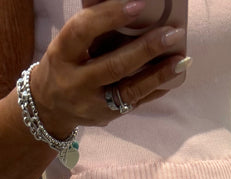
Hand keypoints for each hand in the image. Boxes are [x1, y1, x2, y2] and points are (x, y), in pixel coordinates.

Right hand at [30, 0, 188, 137]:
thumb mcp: (68, 44)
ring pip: (128, 90)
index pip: (83, 31)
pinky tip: (174, 76)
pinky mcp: (107, 117)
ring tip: (181, 59)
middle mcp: (75, 82)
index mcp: (62, 54)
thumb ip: (91, 29)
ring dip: (158, 74)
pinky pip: (136, 102)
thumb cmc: (64, 64)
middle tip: (172, 33)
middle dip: (145, 49)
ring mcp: (92, 104)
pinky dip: (156, 88)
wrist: (49, 107)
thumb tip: (127, 7)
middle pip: (113, 66)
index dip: (109, 16)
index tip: (138, 4)